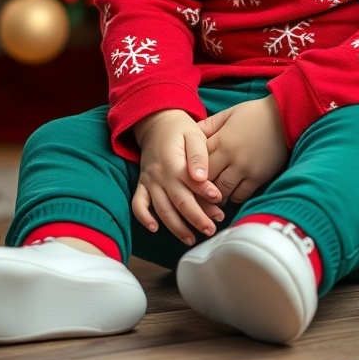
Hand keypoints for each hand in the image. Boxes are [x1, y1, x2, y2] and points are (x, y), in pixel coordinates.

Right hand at [132, 109, 223, 245]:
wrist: (156, 121)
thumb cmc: (179, 128)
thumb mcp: (193, 134)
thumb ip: (198, 156)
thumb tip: (201, 177)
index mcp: (174, 163)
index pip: (191, 185)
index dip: (206, 196)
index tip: (220, 202)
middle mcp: (160, 175)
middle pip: (178, 203)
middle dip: (196, 219)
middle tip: (212, 229)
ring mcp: (149, 181)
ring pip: (161, 209)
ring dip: (176, 227)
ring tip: (191, 238)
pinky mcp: (142, 184)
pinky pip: (138, 204)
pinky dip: (143, 218)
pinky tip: (155, 228)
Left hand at [198, 96, 288, 204]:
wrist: (285, 117)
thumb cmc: (255, 113)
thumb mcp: (229, 113)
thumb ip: (209, 125)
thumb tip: (192, 132)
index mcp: (221, 139)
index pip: (198, 161)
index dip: (191, 169)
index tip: (187, 175)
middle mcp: (231, 157)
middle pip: (207, 179)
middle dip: (199, 186)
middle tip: (195, 191)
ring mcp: (245, 169)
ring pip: (221, 191)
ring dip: (215, 195)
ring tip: (211, 196)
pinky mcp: (258, 178)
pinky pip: (240, 195)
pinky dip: (233, 197)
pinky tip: (230, 193)